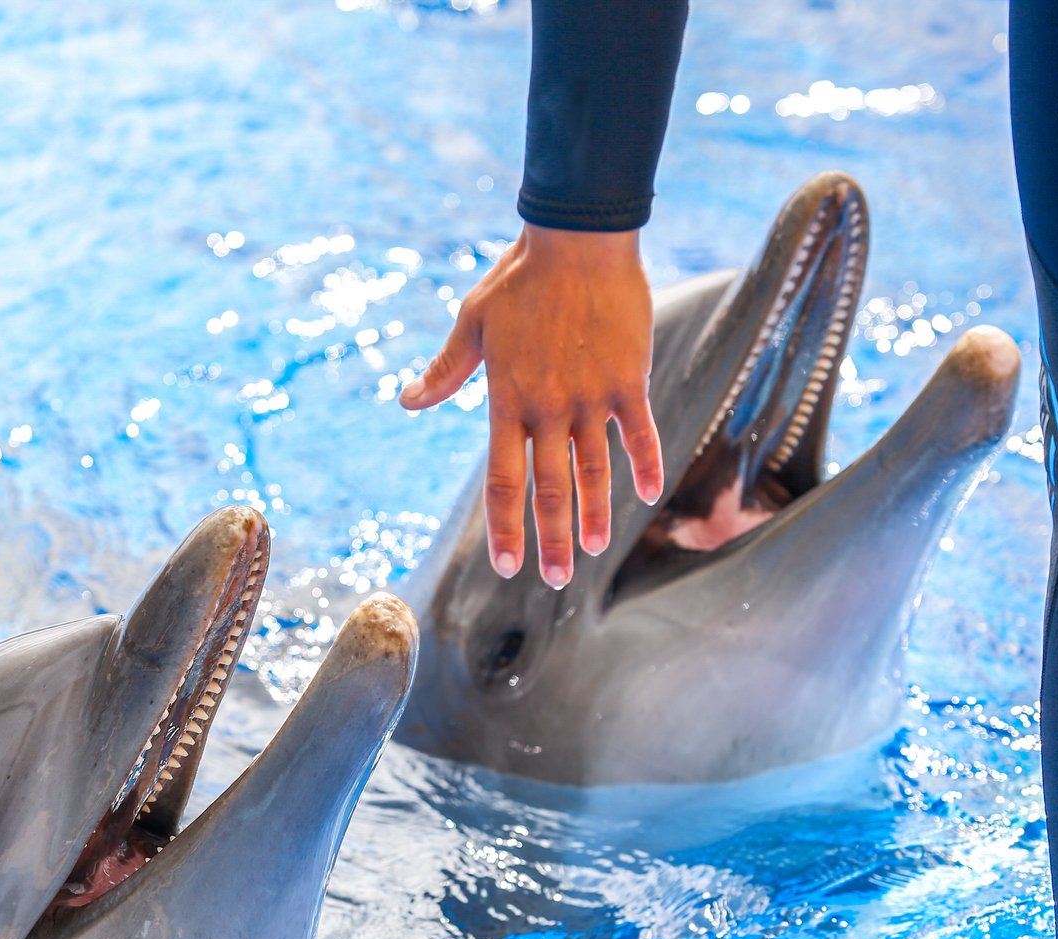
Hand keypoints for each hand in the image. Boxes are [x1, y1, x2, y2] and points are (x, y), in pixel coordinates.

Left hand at [399, 225, 663, 586]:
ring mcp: (591, 397)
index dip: (506, 526)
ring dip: (595, 514)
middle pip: (550, 489)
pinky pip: (638, 432)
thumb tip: (409, 401)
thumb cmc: (519, 280)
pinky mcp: (627, 379)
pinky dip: (645, 464)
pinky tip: (649, 493)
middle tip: (556, 579)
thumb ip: (446, 371)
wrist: (577, 239)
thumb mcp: (472, 323)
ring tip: (595, 549)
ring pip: (594, 470)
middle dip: (551, 540)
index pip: (503, 479)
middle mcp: (549, 408)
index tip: (507, 564)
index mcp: (507, 400)